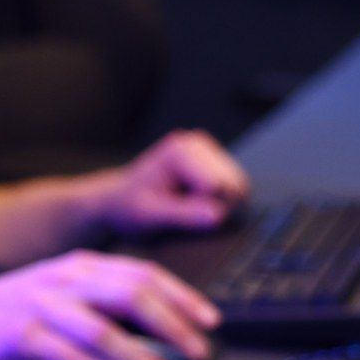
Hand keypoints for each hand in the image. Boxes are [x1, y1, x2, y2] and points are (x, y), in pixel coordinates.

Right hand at [0, 250, 219, 359]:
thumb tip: (160, 326)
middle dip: (173, 325)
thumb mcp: (61, 292)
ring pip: (105, 329)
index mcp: (80, 265)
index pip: (142, 274)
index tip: (210, 321)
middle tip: (201, 351)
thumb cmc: (12, 312)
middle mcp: (64, 279)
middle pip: (131, 295)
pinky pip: (70, 356)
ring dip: (145, 356)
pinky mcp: (20, 336)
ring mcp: (41, 306)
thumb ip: (103, 301)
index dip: (181, 297)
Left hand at [87, 130, 249, 235]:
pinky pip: (235, 190)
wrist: (120, 203)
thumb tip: (218, 216)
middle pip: (233, 186)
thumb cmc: (129, 209)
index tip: (174, 212)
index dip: (202, 209)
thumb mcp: (150, 216)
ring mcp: (209, 151)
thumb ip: (183, 215)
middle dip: (214, 206)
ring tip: (184, 206)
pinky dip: (219, 202)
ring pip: (238, 189)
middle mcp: (198, 143)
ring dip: (217, 205)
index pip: (216, 187)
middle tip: (180, 211)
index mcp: (180, 150)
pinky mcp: (216, 164)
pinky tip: (193, 202)